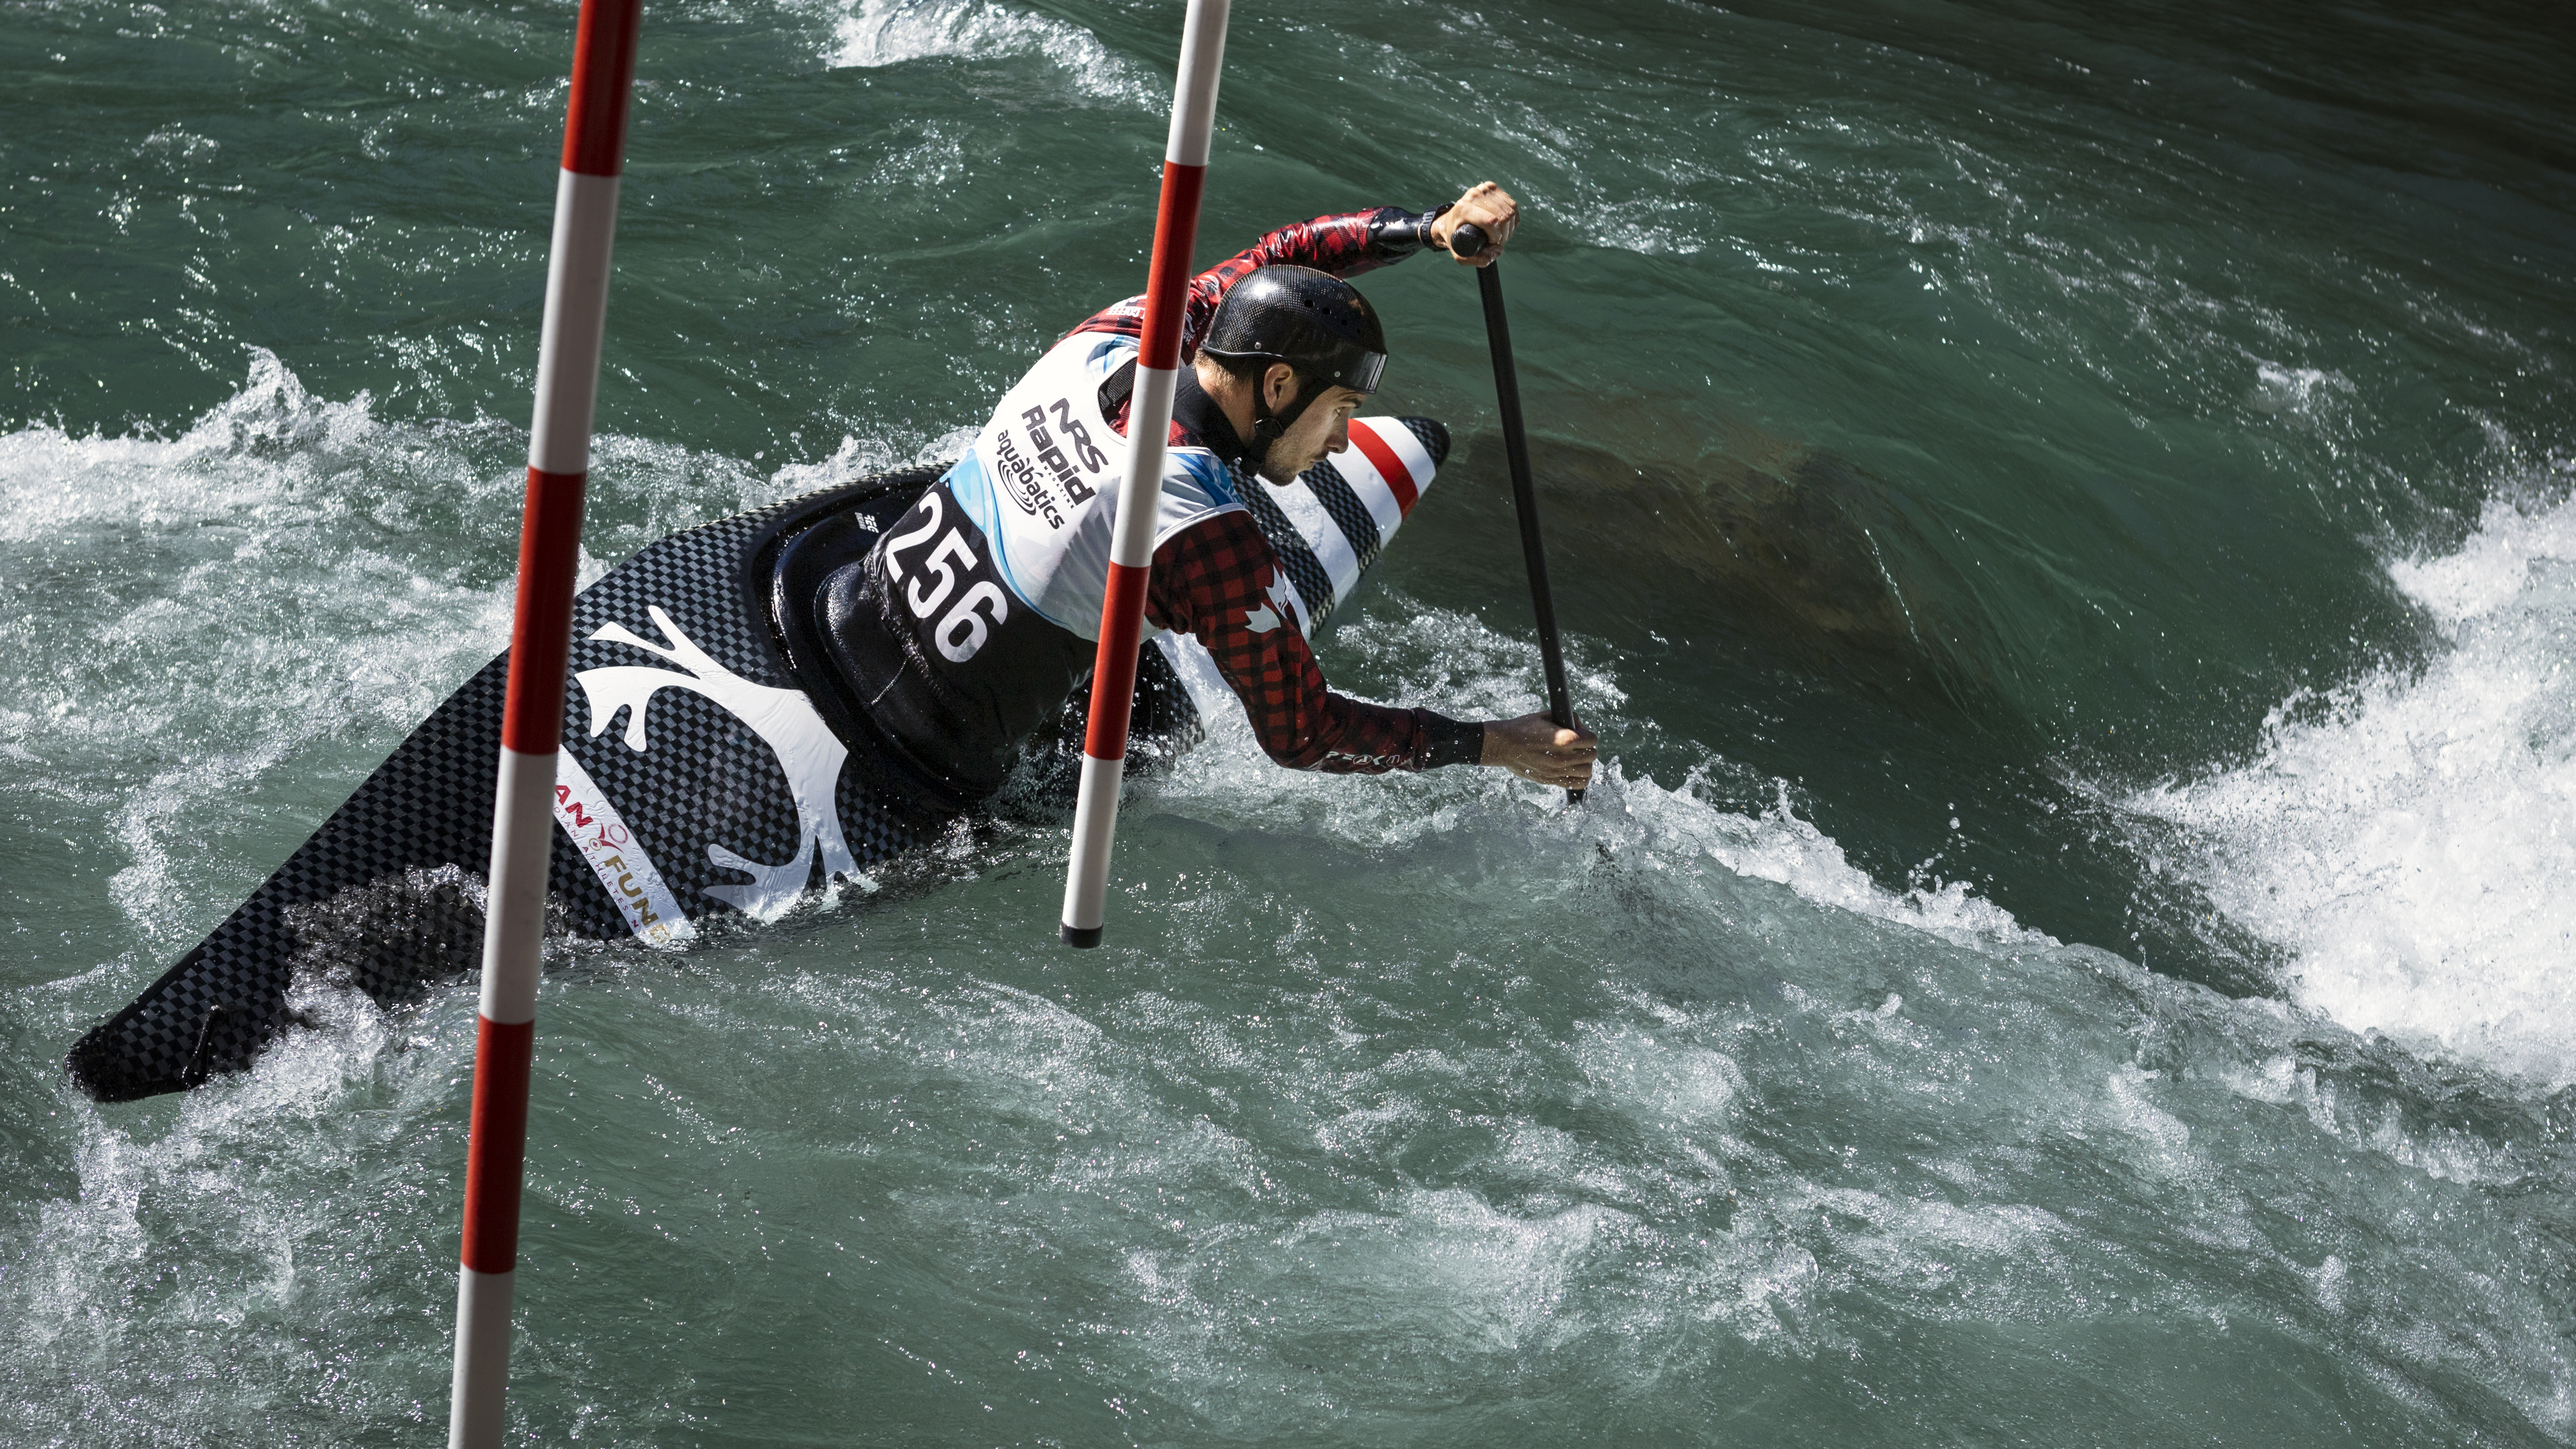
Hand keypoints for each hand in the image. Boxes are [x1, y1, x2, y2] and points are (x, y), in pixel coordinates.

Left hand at [1428, 181, 1519, 266]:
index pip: (1491, 221)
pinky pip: (1512, 204)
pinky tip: (1505, 225)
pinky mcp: (1491, 188)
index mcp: (1463, 208)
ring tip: (1500, 234)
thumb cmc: (1455, 238)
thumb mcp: (1461, 255)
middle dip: (1505, 233)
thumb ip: (1479, 260)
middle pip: (1504, 216)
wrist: (1450, 222)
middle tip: (1497, 242)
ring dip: (1510, 227)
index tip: (1492, 245)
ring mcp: (1483, 189)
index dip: (1497, 237)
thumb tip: (1498, 250)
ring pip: (1510, 210)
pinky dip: (1512, 218)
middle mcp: (1473, 195)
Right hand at [1481, 711, 1596, 788]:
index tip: (1580, 734)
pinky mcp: (1551, 780)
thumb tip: (1580, 726)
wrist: (1503, 745)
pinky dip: (1581, 779)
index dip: (1588, 735)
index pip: (1592, 740)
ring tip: (1577, 759)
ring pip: (1587, 771)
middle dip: (1587, 749)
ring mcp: (1557, 771)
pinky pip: (1576, 784)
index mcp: (1565, 739)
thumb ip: (1567, 719)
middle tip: (1578, 746)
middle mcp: (1564, 757)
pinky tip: (1576, 772)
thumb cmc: (1523, 728)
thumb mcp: (1546, 716)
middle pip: (1592, 756)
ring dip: (1585, 764)